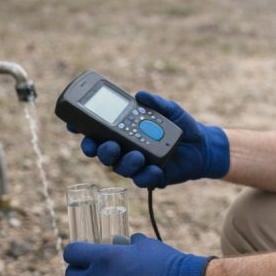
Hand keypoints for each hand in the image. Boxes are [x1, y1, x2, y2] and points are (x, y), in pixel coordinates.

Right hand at [77, 91, 228, 187]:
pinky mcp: (151, 177)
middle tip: (107, 144)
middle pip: (102, 153)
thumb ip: (156, 102)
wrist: (202, 145)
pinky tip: (153, 168)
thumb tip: (140, 94)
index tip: (73, 125)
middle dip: (100, 150)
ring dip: (124, 162)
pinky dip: (146, 175)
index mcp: (123, 130)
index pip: (96, 131)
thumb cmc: (180, 126)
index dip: (81, 129)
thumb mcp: (170, 110)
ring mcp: (137, 164)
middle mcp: (125, 148)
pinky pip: (143, 180)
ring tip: (137, 155)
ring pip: (120, 168)